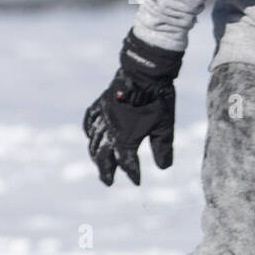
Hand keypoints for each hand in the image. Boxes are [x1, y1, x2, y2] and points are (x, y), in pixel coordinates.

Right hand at [83, 31, 182, 186]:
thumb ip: (163, 148)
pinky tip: (90, 136)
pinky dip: (89, 131)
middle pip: (103, 156)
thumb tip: (164, 168)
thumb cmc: (158, 100)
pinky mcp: (101, 104)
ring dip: (96, 155)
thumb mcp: (165, 127)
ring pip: (94, 140)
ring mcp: (103, 116)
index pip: (127, 162)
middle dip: (106, 170)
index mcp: (126, 137)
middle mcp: (110, 129)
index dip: (132, 173)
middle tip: (108, 181)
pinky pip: (90, 120)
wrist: (145, 72)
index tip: (137, 182)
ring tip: (100, 164)